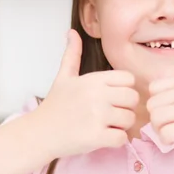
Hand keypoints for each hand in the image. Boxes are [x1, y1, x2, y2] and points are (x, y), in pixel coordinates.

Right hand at [35, 30, 138, 157]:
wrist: (39, 133)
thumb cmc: (54, 106)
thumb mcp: (63, 77)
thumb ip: (72, 55)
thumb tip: (72, 32)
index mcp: (93, 79)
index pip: (129, 79)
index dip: (124, 89)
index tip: (112, 97)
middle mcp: (97, 95)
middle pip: (133, 99)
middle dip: (125, 108)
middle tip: (111, 114)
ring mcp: (98, 116)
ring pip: (130, 119)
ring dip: (122, 126)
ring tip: (105, 126)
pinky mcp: (97, 136)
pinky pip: (122, 138)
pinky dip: (116, 141)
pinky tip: (103, 137)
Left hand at [147, 42, 173, 155]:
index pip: (154, 88)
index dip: (157, 101)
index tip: (168, 110)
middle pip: (151, 104)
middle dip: (156, 118)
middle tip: (168, 125)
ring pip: (155, 119)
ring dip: (159, 130)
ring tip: (171, 133)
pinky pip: (165, 134)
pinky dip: (165, 140)